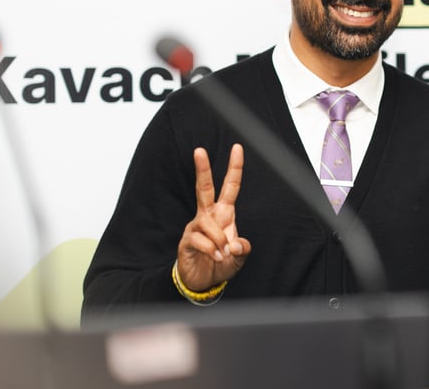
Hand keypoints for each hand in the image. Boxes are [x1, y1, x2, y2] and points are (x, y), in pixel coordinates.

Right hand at [176, 144, 251, 290]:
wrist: (204, 281)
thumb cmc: (222, 263)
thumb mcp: (239, 257)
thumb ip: (242, 249)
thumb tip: (235, 244)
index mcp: (224, 213)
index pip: (230, 187)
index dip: (235, 168)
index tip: (237, 148)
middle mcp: (208, 215)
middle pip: (204, 187)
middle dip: (203, 169)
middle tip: (199, 150)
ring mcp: (195, 226)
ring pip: (208, 223)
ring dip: (220, 241)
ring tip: (223, 254)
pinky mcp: (187, 240)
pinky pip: (201, 241)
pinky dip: (212, 251)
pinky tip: (215, 257)